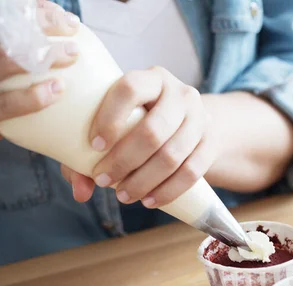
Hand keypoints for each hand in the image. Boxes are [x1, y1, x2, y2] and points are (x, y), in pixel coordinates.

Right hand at [0, 0, 79, 151]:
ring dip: (44, 53)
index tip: (55, 9)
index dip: (25, 6)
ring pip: (4, 60)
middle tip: (72, 25)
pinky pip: (8, 103)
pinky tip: (60, 88)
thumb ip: (1, 38)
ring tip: (73, 52)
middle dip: (41, 22)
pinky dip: (36, 95)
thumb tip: (53, 18)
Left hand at [62, 67, 217, 206]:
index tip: (94, 146)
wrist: (187, 123)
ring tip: (123, 196)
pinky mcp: (211, 143)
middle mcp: (181, 93)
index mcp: (152, 78)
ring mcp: (200, 118)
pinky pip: (193, 172)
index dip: (110, 118)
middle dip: (124, 161)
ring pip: (172, 155)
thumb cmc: (138, 122)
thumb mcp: (115, 125)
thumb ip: (86, 155)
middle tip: (103, 180)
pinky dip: (168, 191)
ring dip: (144, 181)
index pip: (131, 89)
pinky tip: (148, 200)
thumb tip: (80, 192)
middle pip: (153, 130)